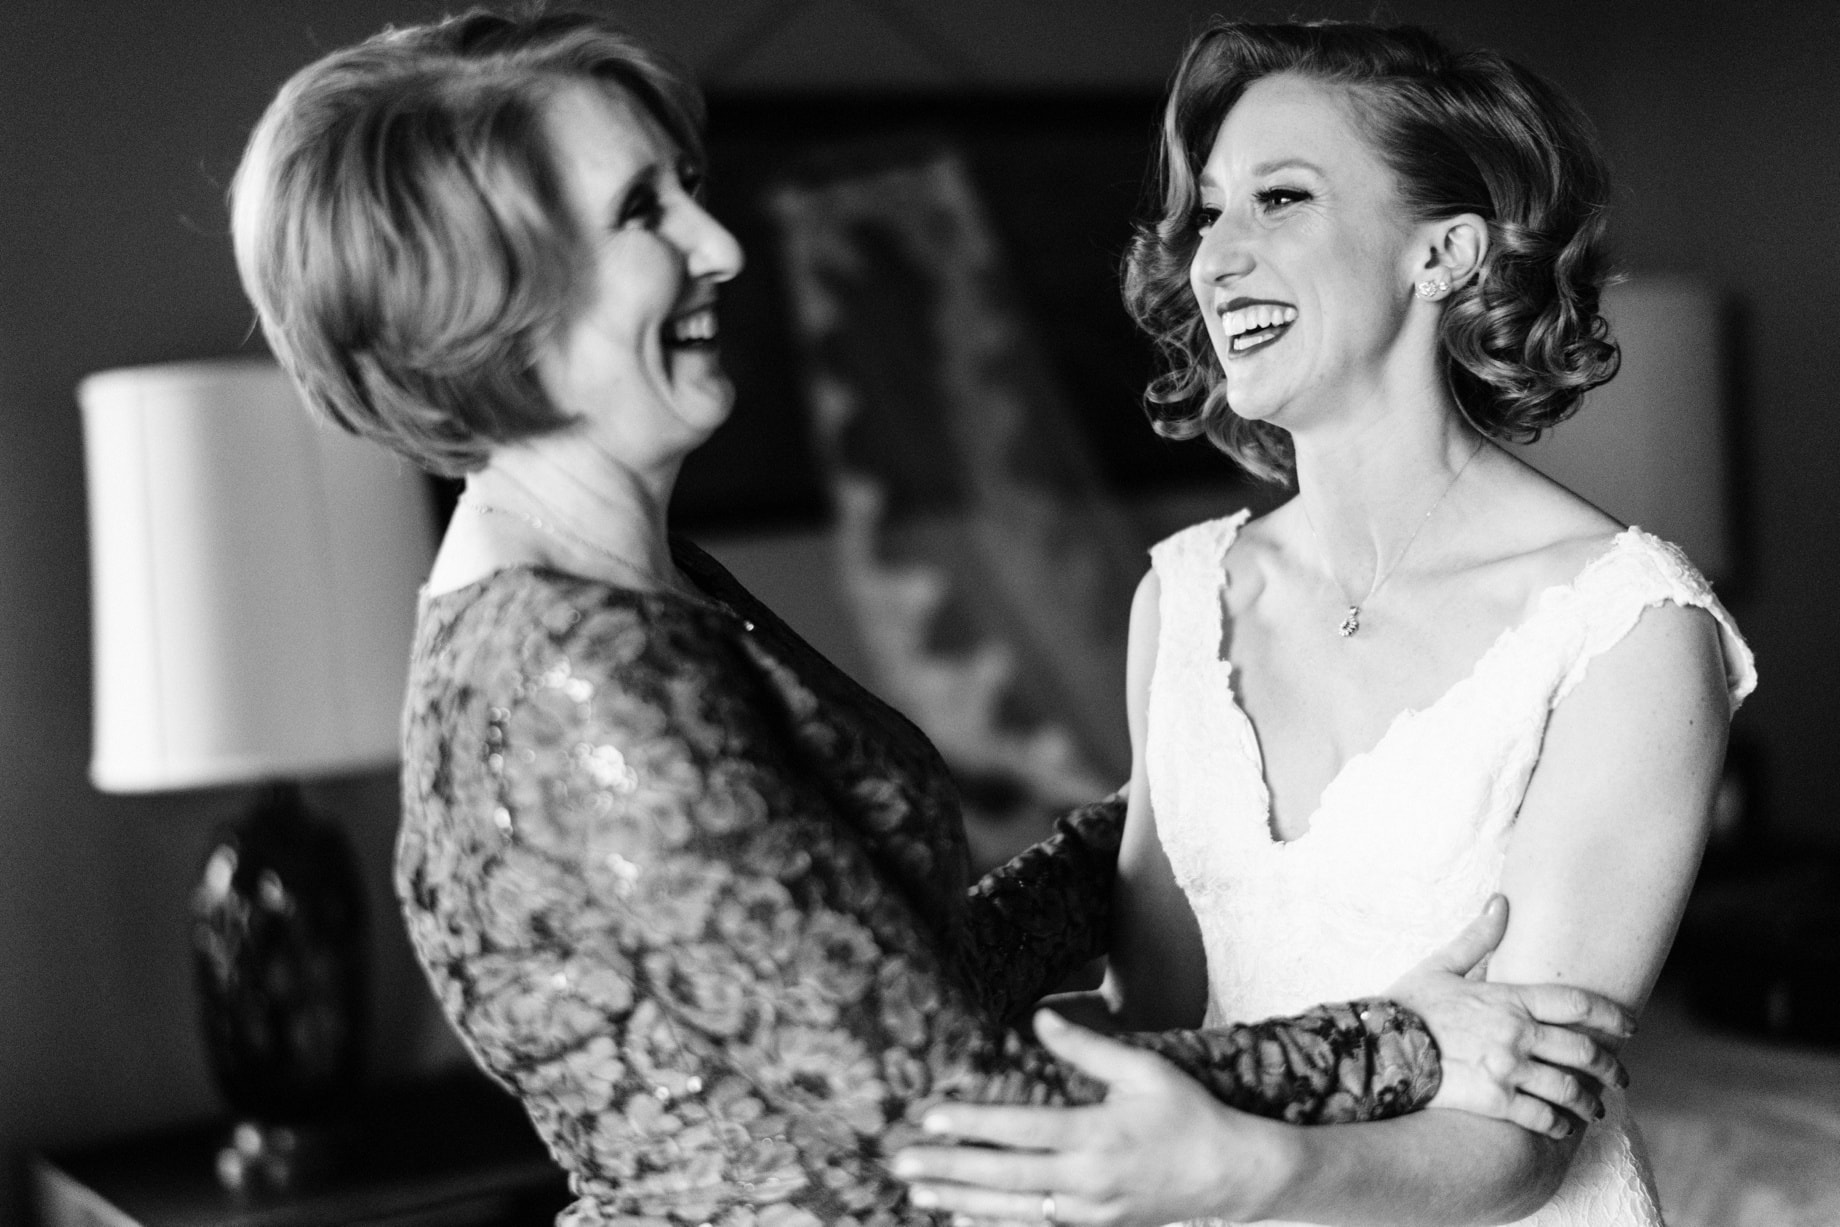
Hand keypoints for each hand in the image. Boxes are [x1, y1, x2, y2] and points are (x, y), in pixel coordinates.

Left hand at [893, 1010, 1281, 1226]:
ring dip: (961, 1201)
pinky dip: (996, 1223)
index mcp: (1096, 1135)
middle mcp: (1086, 1180)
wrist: (1232, 1177)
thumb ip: (1087, 1047)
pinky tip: (962, 1218)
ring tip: (918, 1192)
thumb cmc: (1189, 1115)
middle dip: (948, 1169)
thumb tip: (1041, 1016)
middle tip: (901, 1161)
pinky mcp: (1094, 1225)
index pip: (1020, 1130)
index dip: (972, 1125)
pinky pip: (1035, 1226)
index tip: (929, 1119)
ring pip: (1013, 1208)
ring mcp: (1089, 1210)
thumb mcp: (1143, 1071)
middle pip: (1004, 1176)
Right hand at [1387, 894, 1634, 1138]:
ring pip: (1570, 1089)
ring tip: (1596, 1108)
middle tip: (1620, 1078)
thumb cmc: (1408, 1006)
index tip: (1631, 1027)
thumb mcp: (1441, 966)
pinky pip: (1543, 1118)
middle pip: (1584, 1051)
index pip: (1578, 1005)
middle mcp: (1517, 1034)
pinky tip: (1564, 1128)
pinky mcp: (1496, 1102)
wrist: (1378, 1049)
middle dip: (1611, 1067)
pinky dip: (1561, 1125)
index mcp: (1509, 999)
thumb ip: (1478, 938)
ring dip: (1590, 1101)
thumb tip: (1501, 902)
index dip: (1613, 1016)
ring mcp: (1509, 1070)